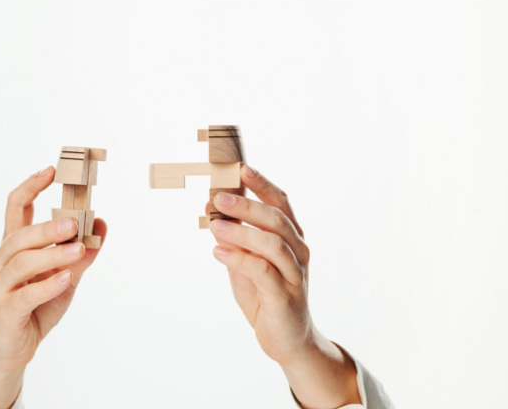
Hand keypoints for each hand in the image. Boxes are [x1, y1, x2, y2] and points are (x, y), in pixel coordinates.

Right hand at [0, 167, 106, 408]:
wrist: (15, 347)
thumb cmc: (38, 305)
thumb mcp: (66, 276)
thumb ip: (82, 252)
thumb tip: (102, 225)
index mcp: (13, 245)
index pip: (16, 207)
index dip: (31, 186)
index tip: (51, 170)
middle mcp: (1, 260)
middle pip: (20, 233)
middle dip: (47, 226)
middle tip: (74, 222)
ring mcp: (0, 285)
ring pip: (23, 261)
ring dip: (52, 253)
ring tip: (77, 249)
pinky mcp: (5, 309)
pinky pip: (26, 294)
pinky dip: (48, 285)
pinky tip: (66, 278)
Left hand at [209, 165, 358, 408]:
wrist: (287, 339)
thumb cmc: (266, 295)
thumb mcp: (245, 261)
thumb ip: (232, 237)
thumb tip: (209, 209)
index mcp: (291, 238)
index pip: (281, 203)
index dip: (262, 184)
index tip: (240, 168)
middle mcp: (298, 252)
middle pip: (276, 220)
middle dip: (247, 205)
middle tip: (219, 197)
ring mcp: (295, 274)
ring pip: (273, 244)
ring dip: (242, 231)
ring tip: (214, 225)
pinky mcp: (285, 296)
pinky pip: (263, 272)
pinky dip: (239, 259)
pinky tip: (218, 252)